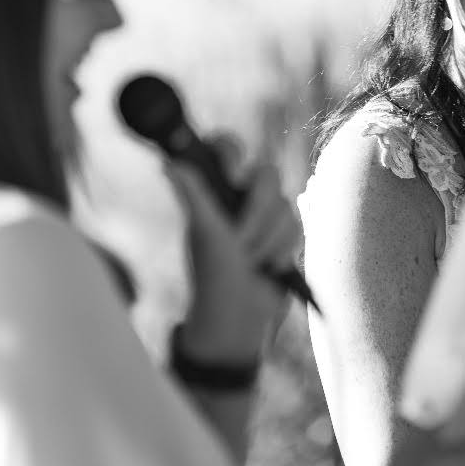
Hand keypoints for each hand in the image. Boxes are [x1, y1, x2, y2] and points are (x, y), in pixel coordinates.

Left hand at [163, 138, 299, 363]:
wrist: (240, 317)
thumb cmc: (214, 275)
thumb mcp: (204, 234)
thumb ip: (193, 195)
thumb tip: (167, 162)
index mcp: (214, 190)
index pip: (225, 148)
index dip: (232, 152)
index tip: (232, 176)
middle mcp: (239, 196)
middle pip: (266, 173)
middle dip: (258, 211)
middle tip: (240, 240)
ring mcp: (264, 214)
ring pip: (285, 202)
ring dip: (269, 237)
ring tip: (252, 262)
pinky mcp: (285, 233)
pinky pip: (298, 223)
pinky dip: (284, 248)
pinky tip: (269, 267)